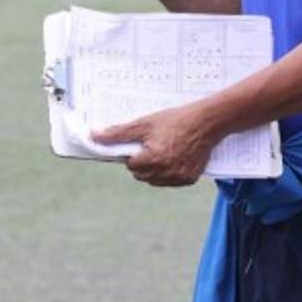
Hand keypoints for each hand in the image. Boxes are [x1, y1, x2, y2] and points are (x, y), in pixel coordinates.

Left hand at [92, 103, 219, 186]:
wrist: (207, 122)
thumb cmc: (175, 120)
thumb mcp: (144, 123)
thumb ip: (118, 133)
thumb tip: (94, 136)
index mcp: (152, 159)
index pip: (131, 165)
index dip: (135, 153)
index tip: (144, 143)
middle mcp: (165, 172)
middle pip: (142, 175)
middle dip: (144, 162)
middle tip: (154, 145)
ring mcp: (178, 178)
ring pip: (155, 180)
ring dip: (155, 169)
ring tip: (166, 150)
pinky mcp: (189, 179)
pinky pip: (171, 181)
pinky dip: (170, 173)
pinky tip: (177, 157)